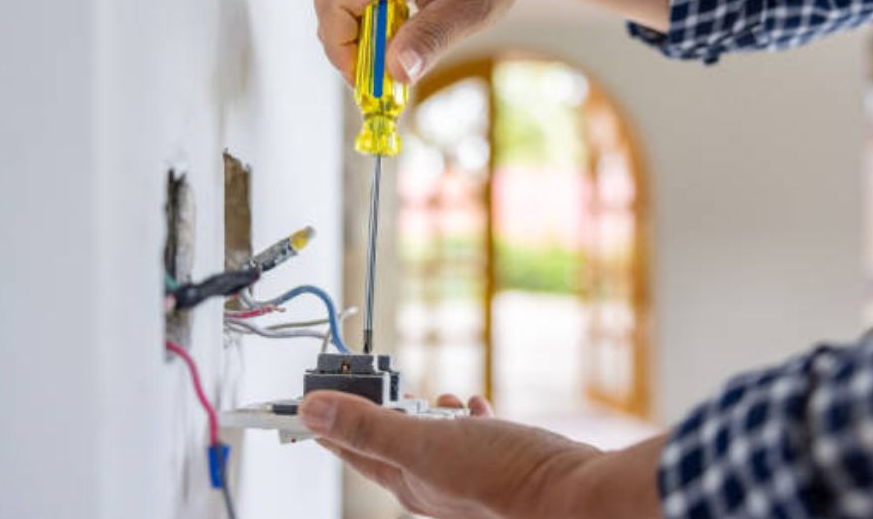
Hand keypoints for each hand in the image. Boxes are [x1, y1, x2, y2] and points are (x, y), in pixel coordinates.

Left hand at [299, 391, 664, 518]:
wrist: (569, 491)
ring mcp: (462, 474)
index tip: (303, 404)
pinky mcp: (492, 463)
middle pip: (388, 441)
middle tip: (368, 382)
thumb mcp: (426, 442)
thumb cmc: (502, 475)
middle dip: (378, 410)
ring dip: (424, 411)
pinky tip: (476, 408)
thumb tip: (313, 410)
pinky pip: (468, 437)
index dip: (324, 425)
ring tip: (432, 394)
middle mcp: (430, 482)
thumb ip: (369, 426)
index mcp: (406, 480)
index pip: (349, 450)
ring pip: (429, 438)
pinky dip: (465, 418)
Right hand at [313, 0, 668, 84]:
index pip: (335, 5)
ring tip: (400, 63)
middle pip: (332, 10)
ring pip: (343, 11)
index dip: (340, 50)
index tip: (367, 82)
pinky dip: (373, 32)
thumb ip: (430, 39)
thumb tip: (395, 73)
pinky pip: (359, 6)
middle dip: (349, 53)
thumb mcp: (470, 11)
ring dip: (363, 44)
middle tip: (383, 83)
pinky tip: (403, 44)